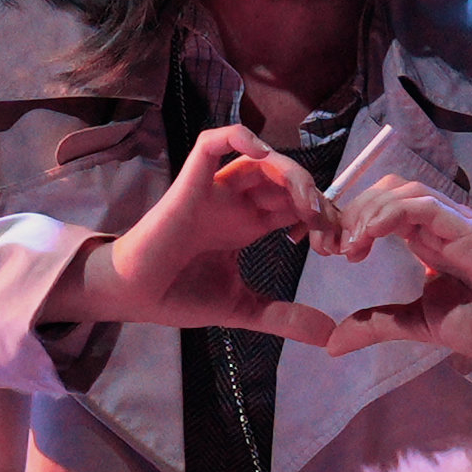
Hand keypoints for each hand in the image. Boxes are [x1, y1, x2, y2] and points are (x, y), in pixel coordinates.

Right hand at [48, 123, 385, 349]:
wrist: (137, 297)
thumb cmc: (180, 295)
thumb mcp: (244, 309)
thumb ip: (284, 318)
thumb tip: (328, 335)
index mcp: (249, 224)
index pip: (296, 204)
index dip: (322, 215)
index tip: (334, 244)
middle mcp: (236, 202)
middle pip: (286, 178)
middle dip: (314, 196)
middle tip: (326, 225)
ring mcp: (214, 190)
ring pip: (260, 158)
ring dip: (291, 173)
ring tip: (307, 202)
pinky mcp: (191, 183)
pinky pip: (213, 143)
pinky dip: (238, 136)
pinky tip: (263, 154)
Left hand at [300, 148, 471, 347]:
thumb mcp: (415, 323)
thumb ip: (375, 325)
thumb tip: (332, 344)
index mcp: (431, 237)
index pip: (386, 206)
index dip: (353, 218)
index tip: (329, 248)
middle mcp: (443, 222)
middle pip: (390, 191)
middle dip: (354, 210)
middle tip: (331, 244)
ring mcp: (457, 221)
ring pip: (404, 191)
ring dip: (366, 211)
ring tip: (347, 245)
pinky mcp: (466, 228)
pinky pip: (422, 206)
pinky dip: (388, 215)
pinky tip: (367, 238)